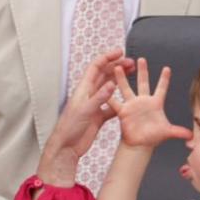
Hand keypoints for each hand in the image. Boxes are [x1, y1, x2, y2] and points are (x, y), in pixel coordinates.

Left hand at [37, 49, 133, 186]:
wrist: (67, 146)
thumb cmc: (70, 127)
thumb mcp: (85, 110)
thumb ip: (99, 97)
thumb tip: (112, 84)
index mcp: (84, 88)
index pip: (96, 66)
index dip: (108, 57)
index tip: (121, 52)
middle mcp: (89, 94)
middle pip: (104, 74)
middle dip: (117, 66)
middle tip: (132, 63)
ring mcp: (94, 104)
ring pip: (109, 88)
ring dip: (119, 80)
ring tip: (132, 75)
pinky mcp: (98, 116)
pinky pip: (111, 105)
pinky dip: (120, 101)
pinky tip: (128, 101)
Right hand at [110, 58, 191, 148]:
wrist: (139, 144)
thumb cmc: (153, 137)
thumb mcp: (167, 132)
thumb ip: (178, 132)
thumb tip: (192, 136)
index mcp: (155, 104)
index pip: (161, 88)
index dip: (164, 79)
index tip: (167, 68)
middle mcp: (143, 101)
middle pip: (143, 83)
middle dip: (142, 71)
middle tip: (141, 59)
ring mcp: (132, 105)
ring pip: (126, 88)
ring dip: (122, 78)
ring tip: (118, 67)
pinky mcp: (123, 111)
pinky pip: (115, 102)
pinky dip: (109, 96)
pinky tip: (104, 87)